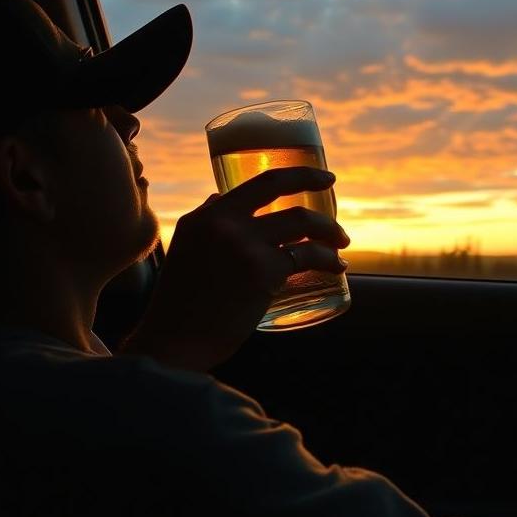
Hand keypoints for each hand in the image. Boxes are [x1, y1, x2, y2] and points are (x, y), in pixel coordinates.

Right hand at [122, 167, 348, 371]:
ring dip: (329, 230)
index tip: (322, 176)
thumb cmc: (182, 302)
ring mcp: (246, 245)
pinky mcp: (263, 272)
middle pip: (284, 192)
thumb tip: (221, 197)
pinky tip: (338, 266)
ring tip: (341, 242)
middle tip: (334, 192)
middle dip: (315, 184)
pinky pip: (307, 255)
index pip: (261, 181)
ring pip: (302, 222)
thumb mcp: (185, 246)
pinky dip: (329, 259)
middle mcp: (225, 222)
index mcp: (208, 215)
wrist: (175, 343)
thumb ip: (205, 219)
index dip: (298, 173)